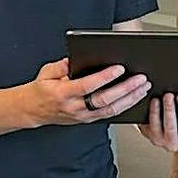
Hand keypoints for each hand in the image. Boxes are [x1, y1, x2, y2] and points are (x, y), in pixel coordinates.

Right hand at [20, 59, 149, 126]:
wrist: (32, 110)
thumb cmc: (41, 89)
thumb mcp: (46, 72)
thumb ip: (62, 65)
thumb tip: (77, 58)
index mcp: (63, 94)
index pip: (88, 86)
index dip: (105, 77)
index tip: (120, 68)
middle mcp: (75, 108)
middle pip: (105, 100)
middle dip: (126, 89)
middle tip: (141, 78)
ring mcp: (83, 116)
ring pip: (111, 110)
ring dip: (130, 98)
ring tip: (144, 87)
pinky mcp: (88, 120)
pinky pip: (110, 114)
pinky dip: (125, 106)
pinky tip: (136, 97)